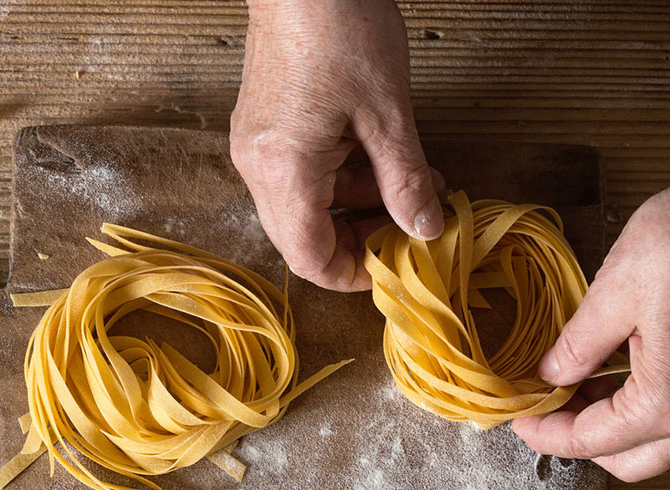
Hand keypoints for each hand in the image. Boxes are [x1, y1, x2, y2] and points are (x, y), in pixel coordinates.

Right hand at [230, 0, 444, 290]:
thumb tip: (425, 228)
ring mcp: (254, 147)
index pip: (310, 257)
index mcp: (285, 171)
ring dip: (352, 209)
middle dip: (357, 242)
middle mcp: (258, 167)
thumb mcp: (388, 111)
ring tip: (407, 188)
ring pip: (300, 208)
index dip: (352, 275)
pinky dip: (336, 182)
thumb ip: (405, 179)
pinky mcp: (260, 129)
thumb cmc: (338, 25)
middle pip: (301, 239)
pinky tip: (376, 162)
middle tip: (406, 231)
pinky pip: (295, 177)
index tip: (392, 268)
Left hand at [513, 189, 669, 481]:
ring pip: (661, 440)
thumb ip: (580, 342)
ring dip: (616, 423)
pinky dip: (647, 403)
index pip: (592, 442)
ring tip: (578, 382)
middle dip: (582, 437)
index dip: (546, 434)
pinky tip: (622, 369)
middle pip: (631, 458)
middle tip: (545, 403)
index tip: (518, 419)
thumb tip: (551, 375)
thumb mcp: (621, 288)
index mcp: (668, 402)